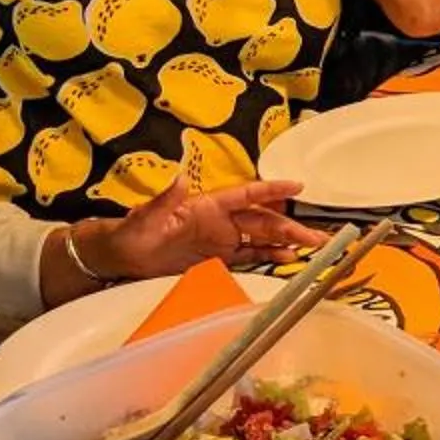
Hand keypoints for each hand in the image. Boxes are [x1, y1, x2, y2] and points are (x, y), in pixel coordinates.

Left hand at [84, 175, 320, 277]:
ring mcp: (221, 240)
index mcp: (208, 206)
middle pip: (263, 221)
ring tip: (312, 250)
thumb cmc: (132, 233)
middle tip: (318, 238)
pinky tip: (288, 261)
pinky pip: (250, 257)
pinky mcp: (217, 259)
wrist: (121, 258)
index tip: (298, 187)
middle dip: (291, 227)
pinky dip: (270, 258)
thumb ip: (165, 200)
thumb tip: (179, 177)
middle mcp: (220, 221)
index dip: (273, 191)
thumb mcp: (146, 217)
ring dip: (287, 243)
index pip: (247, 194)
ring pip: (262, 239)